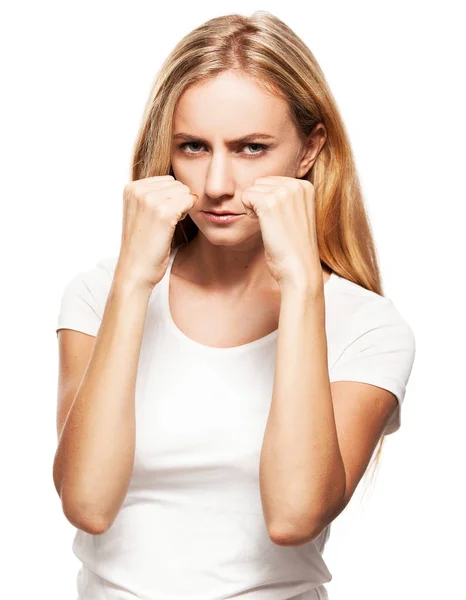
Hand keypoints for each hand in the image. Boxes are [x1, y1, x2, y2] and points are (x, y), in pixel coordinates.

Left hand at [241, 176, 321, 291]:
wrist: (299, 268)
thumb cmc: (294, 247)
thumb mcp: (296, 214)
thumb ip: (286, 197)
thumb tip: (261, 185)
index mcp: (306, 186)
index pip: (272, 181)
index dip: (269, 201)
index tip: (281, 219)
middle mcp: (297, 185)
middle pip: (260, 183)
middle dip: (260, 202)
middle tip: (273, 224)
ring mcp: (284, 193)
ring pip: (252, 189)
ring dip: (253, 208)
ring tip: (270, 226)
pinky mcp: (269, 203)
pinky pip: (245, 197)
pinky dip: (248, 212)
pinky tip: (261, 225)